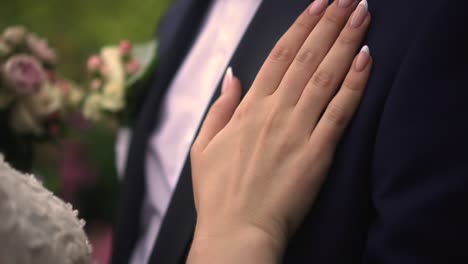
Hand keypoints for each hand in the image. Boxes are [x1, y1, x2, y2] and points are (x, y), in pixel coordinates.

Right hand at [189, 0, 371, 262]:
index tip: (317, 6)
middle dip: (329, 24)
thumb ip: (220, 108)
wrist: (237, 231)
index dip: (300, 28)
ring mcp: (297, 131)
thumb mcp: (203, 147)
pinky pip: (339, 112)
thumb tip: (232, 76)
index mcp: (248, 110)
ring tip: (361, 14)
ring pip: (325, 77)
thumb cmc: (219, 193)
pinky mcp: (318, 154)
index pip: (278, 57)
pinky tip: (366, 59)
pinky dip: (354, 84)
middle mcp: (275, 113)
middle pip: (306, 58)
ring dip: (345, 42)